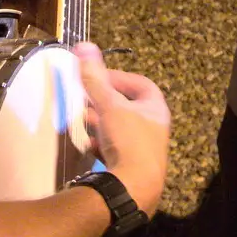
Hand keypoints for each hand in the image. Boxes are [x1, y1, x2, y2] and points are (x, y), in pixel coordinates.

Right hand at [75, 43, 169, 216]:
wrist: (133, 190)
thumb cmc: (128, 142)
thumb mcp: (110, 106)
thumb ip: (95, 78)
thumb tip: (85, 46)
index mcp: (155, 110)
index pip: (141, 85)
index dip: (119, 78)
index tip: (98, 78)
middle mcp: (153, 129)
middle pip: (128, 107)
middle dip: (104, 101)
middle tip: (84, 99)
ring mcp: (143, 151)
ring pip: (119, 130)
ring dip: (100, 123)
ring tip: (81, 120)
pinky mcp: (131, 169)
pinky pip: (114, 151)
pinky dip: (100, 144)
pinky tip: (87, 146)